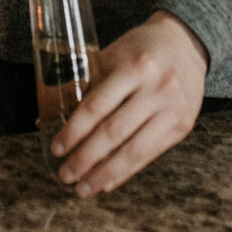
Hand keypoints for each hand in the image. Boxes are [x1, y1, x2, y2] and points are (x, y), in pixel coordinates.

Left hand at [51, 12, 207, 195]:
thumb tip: (45, 118)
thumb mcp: (114, 56)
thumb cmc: (141, 49)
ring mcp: (173, 109)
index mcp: (135, 67)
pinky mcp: (182, 126)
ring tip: (83, 188)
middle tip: (65, 174)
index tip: (57, 148)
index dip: (74, 131)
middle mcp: (157, 88)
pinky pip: (150, 155)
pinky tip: (108, 182)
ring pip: (133, 150)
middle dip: (86, 158)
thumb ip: (87, 84)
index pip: (97, 105)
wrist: (186, 44)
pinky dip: (126, 171)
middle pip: (114, 132)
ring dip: (104, 173)